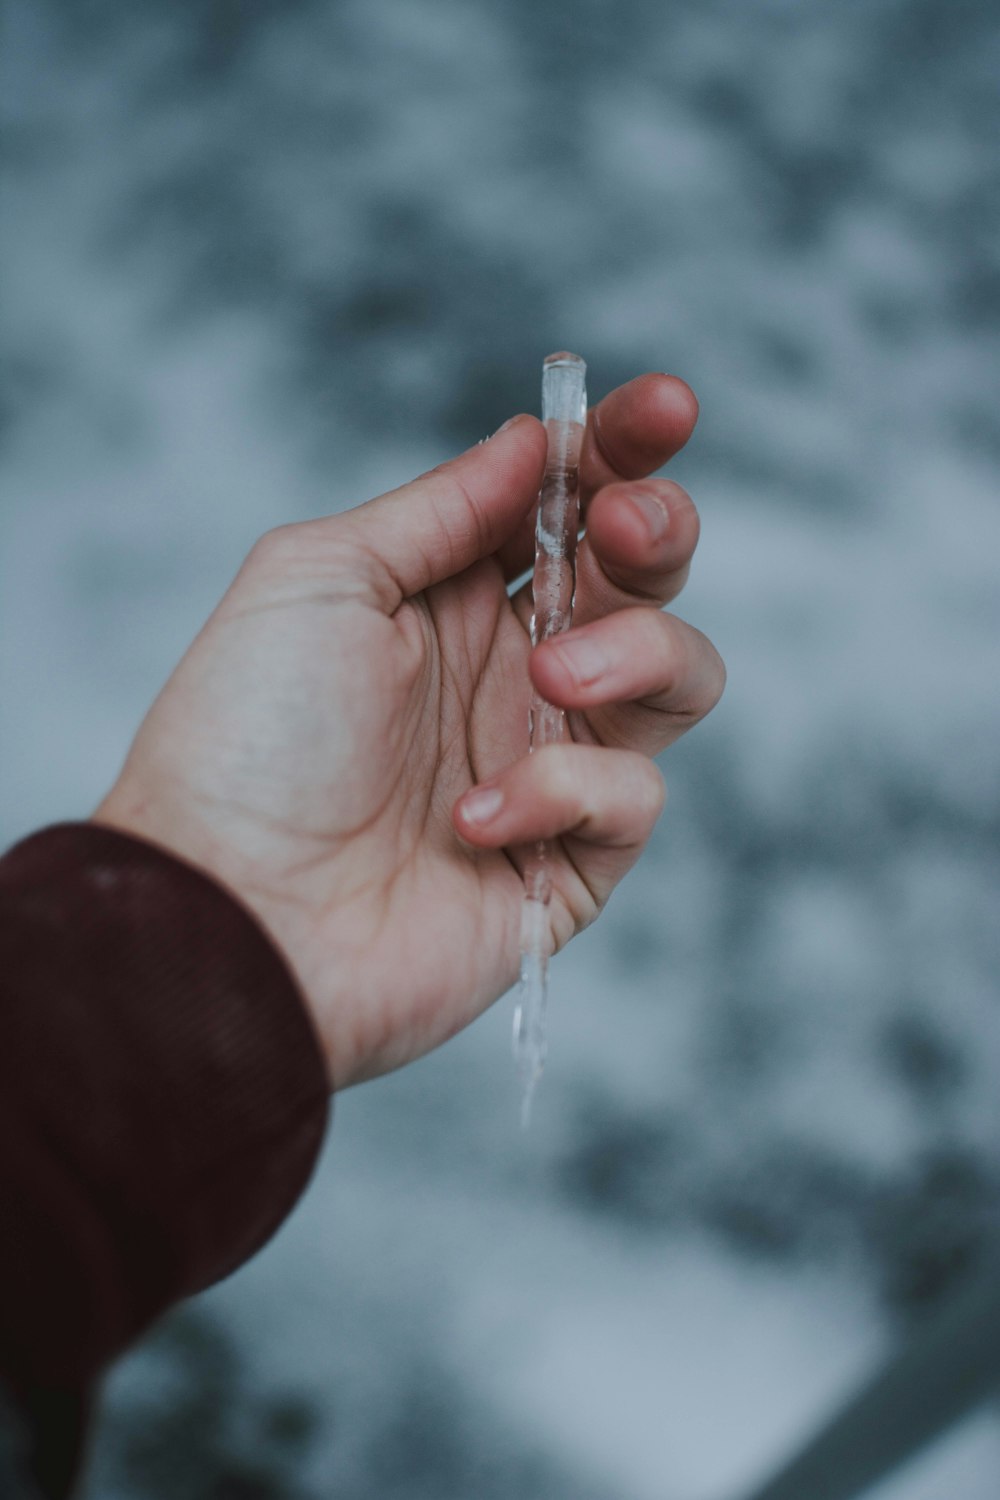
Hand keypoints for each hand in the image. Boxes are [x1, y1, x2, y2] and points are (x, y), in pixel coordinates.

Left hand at [92, 374, 723, 1087]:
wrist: (228, 914)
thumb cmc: (248, 739)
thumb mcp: (322, 577)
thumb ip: (442, 508)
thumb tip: (535, 439)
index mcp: (451, 599)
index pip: (565, 505)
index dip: (622, 452)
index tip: (663, 409)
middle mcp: (511, 673)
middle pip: (646, 579)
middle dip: (659, 530)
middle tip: (623, 530)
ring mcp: (548, 763)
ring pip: (679, 679)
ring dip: (634, 654)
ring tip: (550, 672)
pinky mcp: (569, 861)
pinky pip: (632, 797)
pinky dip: (562, 790)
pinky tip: (470, 820)